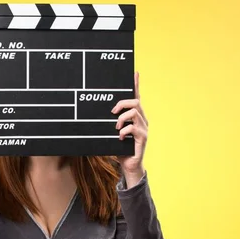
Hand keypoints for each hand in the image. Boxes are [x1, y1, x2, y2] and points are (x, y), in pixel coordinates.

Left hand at [112, 72, 147, 186]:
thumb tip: (95, 115)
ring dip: (121, 119)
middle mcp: (142, 119)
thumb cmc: (120, 148)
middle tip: (113, 112)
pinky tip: (119, 138)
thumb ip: (110, 123)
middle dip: (122, 103)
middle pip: (135, 101)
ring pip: (134, 113)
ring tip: (116, 128)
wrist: (128, 165)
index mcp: (135, 116)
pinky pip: (133, 128)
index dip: (136, 85)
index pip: (136, 97)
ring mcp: (143, 128)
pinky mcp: (143, 138)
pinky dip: (124, 131)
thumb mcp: (112, 132)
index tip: (135, 73)